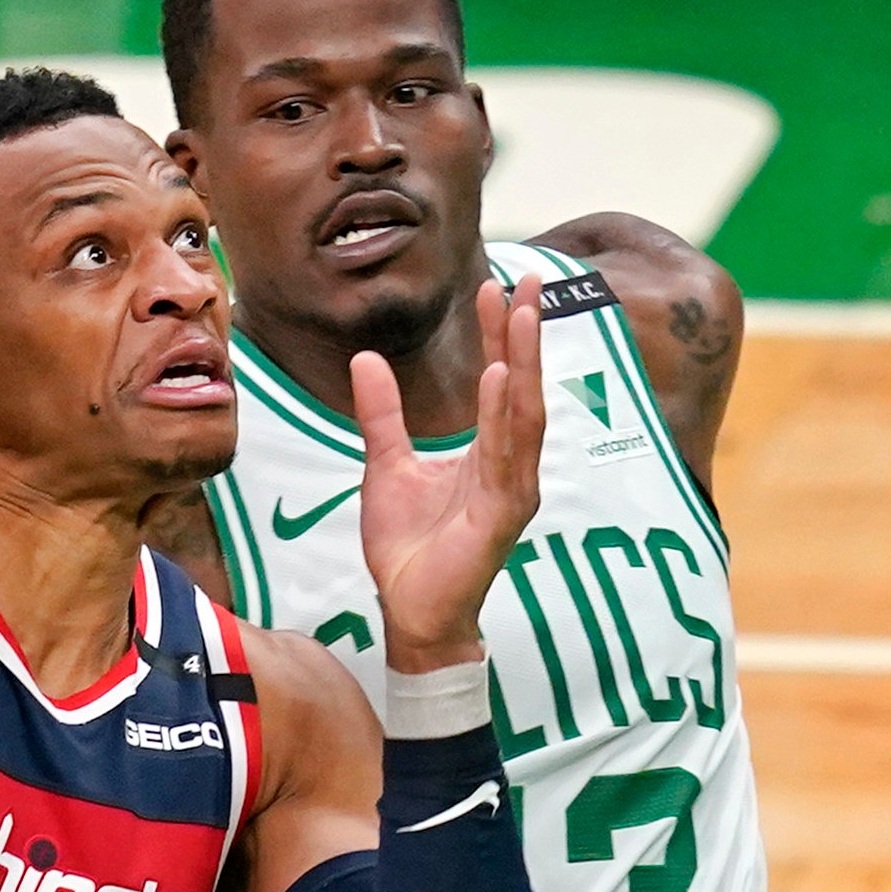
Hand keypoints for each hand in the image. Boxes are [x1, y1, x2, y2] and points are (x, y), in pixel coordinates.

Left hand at [354, 277, 545, 671]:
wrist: (410, 611)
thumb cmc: (409, 547)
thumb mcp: (386, 465)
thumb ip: (382, 415)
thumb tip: (365, 359)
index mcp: (487, 452)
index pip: (499, 380)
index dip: (499, 334)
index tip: (497, 285)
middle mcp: (509, 465)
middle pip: (521, 387)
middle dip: (523, 334)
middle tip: (525, 280)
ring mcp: (511, 490)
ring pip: (523, 416)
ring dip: (522, 364)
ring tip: (519, 314)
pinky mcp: (502, 515)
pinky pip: (507, 459)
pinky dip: (506, 417)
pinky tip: (503, 380)